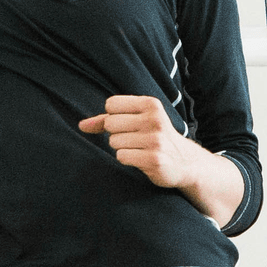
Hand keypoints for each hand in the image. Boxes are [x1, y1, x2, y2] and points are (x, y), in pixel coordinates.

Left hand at [79, 96, 211, 192]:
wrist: (185, 162)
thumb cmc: (154, 138)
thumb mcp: (137, 121)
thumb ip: (106, 120)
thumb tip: (81, 126)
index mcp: (151, 104)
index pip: (111, 104)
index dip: (113, 117)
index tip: (128, 123)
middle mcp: (154, 119)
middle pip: (110, 123)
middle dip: (116, 134)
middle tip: (135, 139)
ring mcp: (155, 140)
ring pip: (114, 142)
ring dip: (122, 148)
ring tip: (140, 149)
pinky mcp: (154, 159)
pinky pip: (121, 156)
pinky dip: (127, 159)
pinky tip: (142, 159)